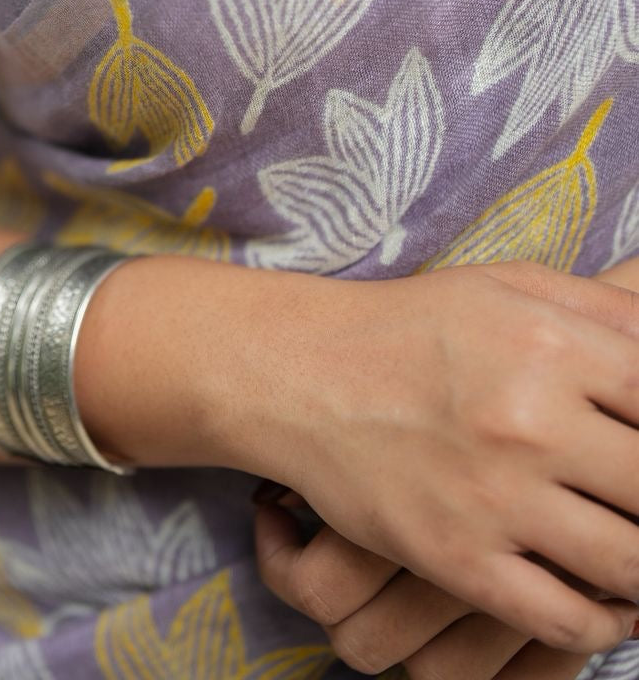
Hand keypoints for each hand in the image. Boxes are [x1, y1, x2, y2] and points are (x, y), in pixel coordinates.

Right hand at [209, 257, 638, 654]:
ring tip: (637, 552)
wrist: (303, 372)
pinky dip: (605, 625)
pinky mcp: (457, 557)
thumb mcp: (509, 285)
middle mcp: (530, 421)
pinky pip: (564, 618)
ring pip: (631, 564)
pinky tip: (609, 605)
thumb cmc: (415, 327)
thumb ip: (603, 308)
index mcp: (551, 345)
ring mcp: (494, 496)